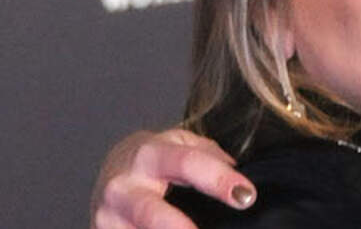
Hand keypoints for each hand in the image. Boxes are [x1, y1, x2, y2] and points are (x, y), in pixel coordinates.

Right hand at [91, 129, 253, 228]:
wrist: (111, 173)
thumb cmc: (155, 161)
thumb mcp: (180, 145)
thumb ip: (209, 156)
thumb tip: (236, 174)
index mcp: (149, 155)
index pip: (187, 163)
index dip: (219, 179)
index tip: (246, 196)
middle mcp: (123, 186)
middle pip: (149, 211)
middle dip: (176, 226)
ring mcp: (107, 216)